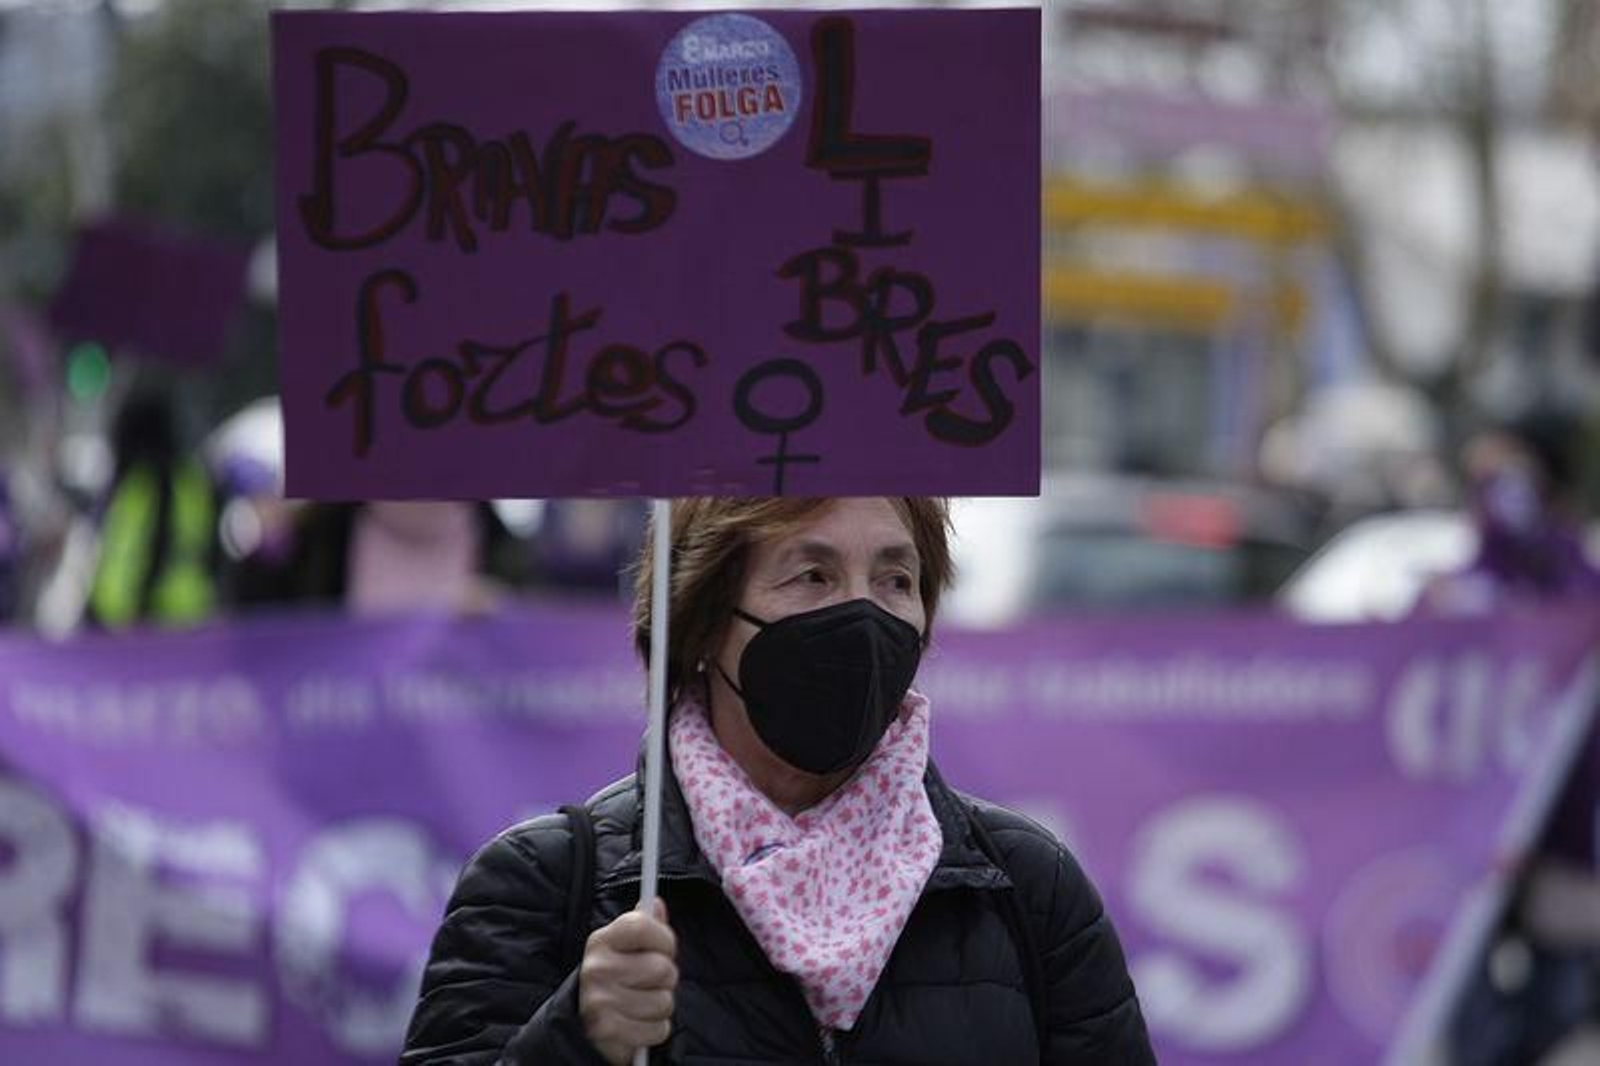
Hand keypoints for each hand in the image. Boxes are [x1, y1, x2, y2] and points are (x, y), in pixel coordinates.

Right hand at [579, 899, 677, 1064]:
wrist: (583, 1028)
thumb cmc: (614, 982)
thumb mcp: (623, 949)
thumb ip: (643, 925)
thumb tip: (656, 904)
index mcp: (601, 941)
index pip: (643, 925)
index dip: (663, 939)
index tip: (663, 949)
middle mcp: (596, 968)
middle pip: (662, 967)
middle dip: (664, 980)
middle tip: (647, 984)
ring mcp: (600, 1001)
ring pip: (664, 1001)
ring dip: (660, 1008)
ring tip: (640, 1006)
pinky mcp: (608, 1032)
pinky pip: (659, 1029)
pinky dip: (654, 1031)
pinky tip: (637, 1025)